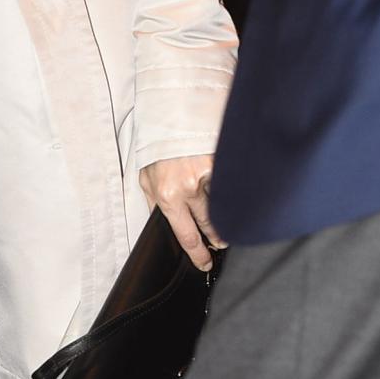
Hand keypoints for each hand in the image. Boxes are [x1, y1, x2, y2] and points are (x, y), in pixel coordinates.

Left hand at [139, 154, 222, 272]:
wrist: (169, 116)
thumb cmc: (157, 148)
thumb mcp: (145, 178)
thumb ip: (155, 202)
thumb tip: (164, 225)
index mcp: (168, 194)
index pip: (187, 235)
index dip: (199, 253)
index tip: (205, 262)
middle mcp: (189, 187)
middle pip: (211, 224)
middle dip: (217, 237)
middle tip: (219, 243)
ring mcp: (208, 174)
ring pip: (224, 206)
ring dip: (226, 215)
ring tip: (227, 219)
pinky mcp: (223, 161)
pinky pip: (231, 186)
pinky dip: (232, 192)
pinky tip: (233, 194)